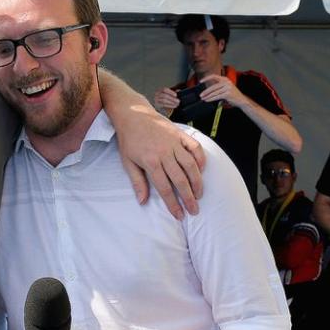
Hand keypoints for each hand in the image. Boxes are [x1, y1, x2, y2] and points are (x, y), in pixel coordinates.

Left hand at [116, 105, 204, 219]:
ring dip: (197, 181)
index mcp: (151, 162)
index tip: (179, 215)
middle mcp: (165, 154)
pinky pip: (195, 148)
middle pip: (180, 180)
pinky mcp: (181, 134)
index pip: (164, 188)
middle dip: (189, 197)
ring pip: (191, 165)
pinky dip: (201, 159)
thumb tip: (142, 201)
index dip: (173, 204)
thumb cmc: (129, 140)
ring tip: (199, 194)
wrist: (133, 115)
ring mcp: (174, 143)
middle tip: (194, 210)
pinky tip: (202, 170)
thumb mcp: (128, 162)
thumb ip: (137, 182)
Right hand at [153, 87, 178, 113]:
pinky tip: (174, 106)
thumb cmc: (164, 96)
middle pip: (164, 96)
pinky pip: (164, 105)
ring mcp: (156, 100)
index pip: (164, 89)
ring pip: (164, 101)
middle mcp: (157, 94)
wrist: (158, 101)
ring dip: (171, 102)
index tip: (176, 95)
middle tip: (178, 101)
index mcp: (160, 90)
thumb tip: (178, 91)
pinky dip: (170, 106)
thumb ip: (173, 91)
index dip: (170, 92)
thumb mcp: (168, 93)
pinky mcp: (157, 105)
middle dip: (172, 98)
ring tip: (177, 104)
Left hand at [199, 74, 247, 107]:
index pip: (214, 76)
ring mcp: (227, 88)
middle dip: (206, 91)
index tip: (200, 81)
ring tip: (203, 98)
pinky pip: (217, 96)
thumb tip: (207, 91)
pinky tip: (208, 100)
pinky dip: (211, 99)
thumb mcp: (226, 88)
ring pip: (214, 92)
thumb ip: (218, 87)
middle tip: (201, 95)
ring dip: (207, 96)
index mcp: (225, 79)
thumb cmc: (232, 95)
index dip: (207, 78)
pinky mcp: (227, 94)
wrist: (241, 100)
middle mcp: (226, 82)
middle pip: (213, 86)